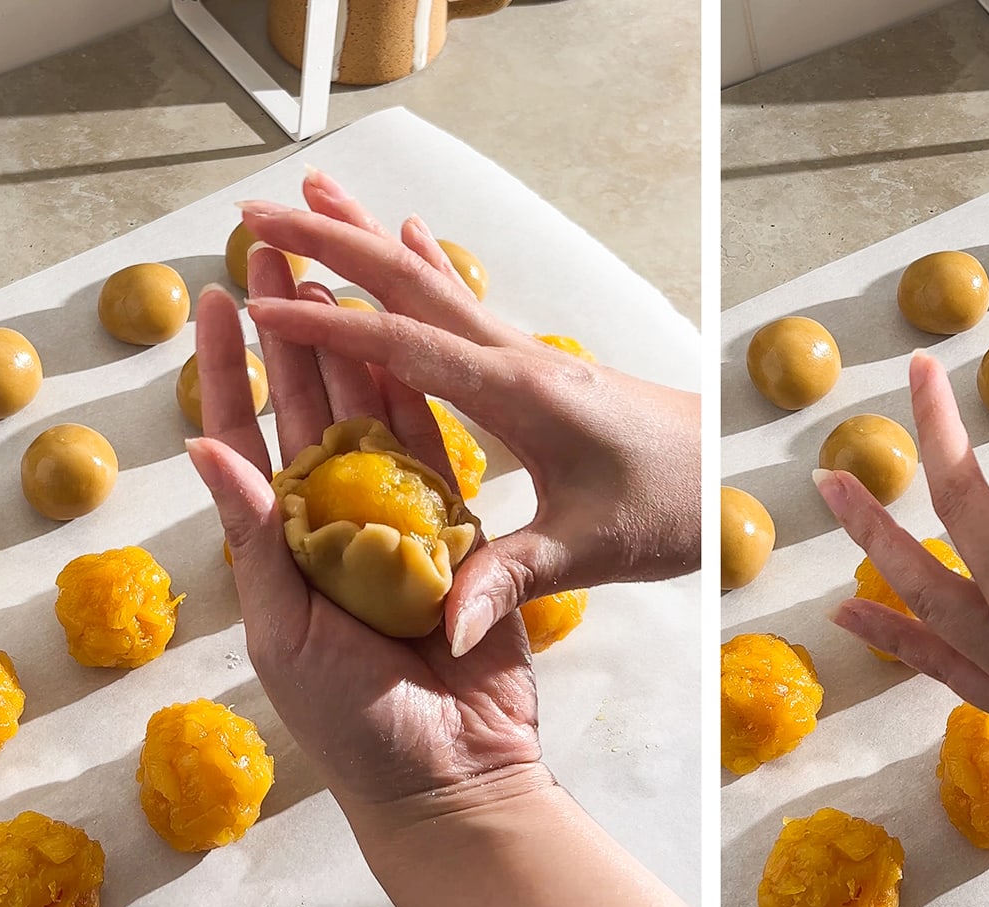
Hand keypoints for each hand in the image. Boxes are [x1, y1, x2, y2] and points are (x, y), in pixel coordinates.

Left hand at [184, 246, 541, 813]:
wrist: (451, 767)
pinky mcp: (459, 527)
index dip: (226, 368)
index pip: (244, 436)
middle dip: (287, 330)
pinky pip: (438, 451)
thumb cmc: (353, 718)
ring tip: (336, 275)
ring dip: (353, 344)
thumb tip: (207, 447)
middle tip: (273, 256)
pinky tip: (407, 341)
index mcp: (281, 541)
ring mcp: (398, 517)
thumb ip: (258, 537)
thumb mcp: (286, 629)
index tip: (212, 302)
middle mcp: (334, 518)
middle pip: (306, 405)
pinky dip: (422, 395)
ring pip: (372, 412)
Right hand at [234, 169, 700, 656]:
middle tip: (255, 209)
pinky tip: (414, 235)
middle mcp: (518, 359)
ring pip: (434, 281)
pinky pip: (464, 303)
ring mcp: (530, 355)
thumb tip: (446, 630)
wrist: (734, 474)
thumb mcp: (591, 552)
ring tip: (317, 193)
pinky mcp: (540, 367)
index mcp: (518, 395)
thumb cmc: (674, 508)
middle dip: (330, 242)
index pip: (404, 346)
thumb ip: (512, 580)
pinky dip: (425, 267)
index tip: (256, 304)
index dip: (327, 326)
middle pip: (409, 284)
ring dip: (369, 238)